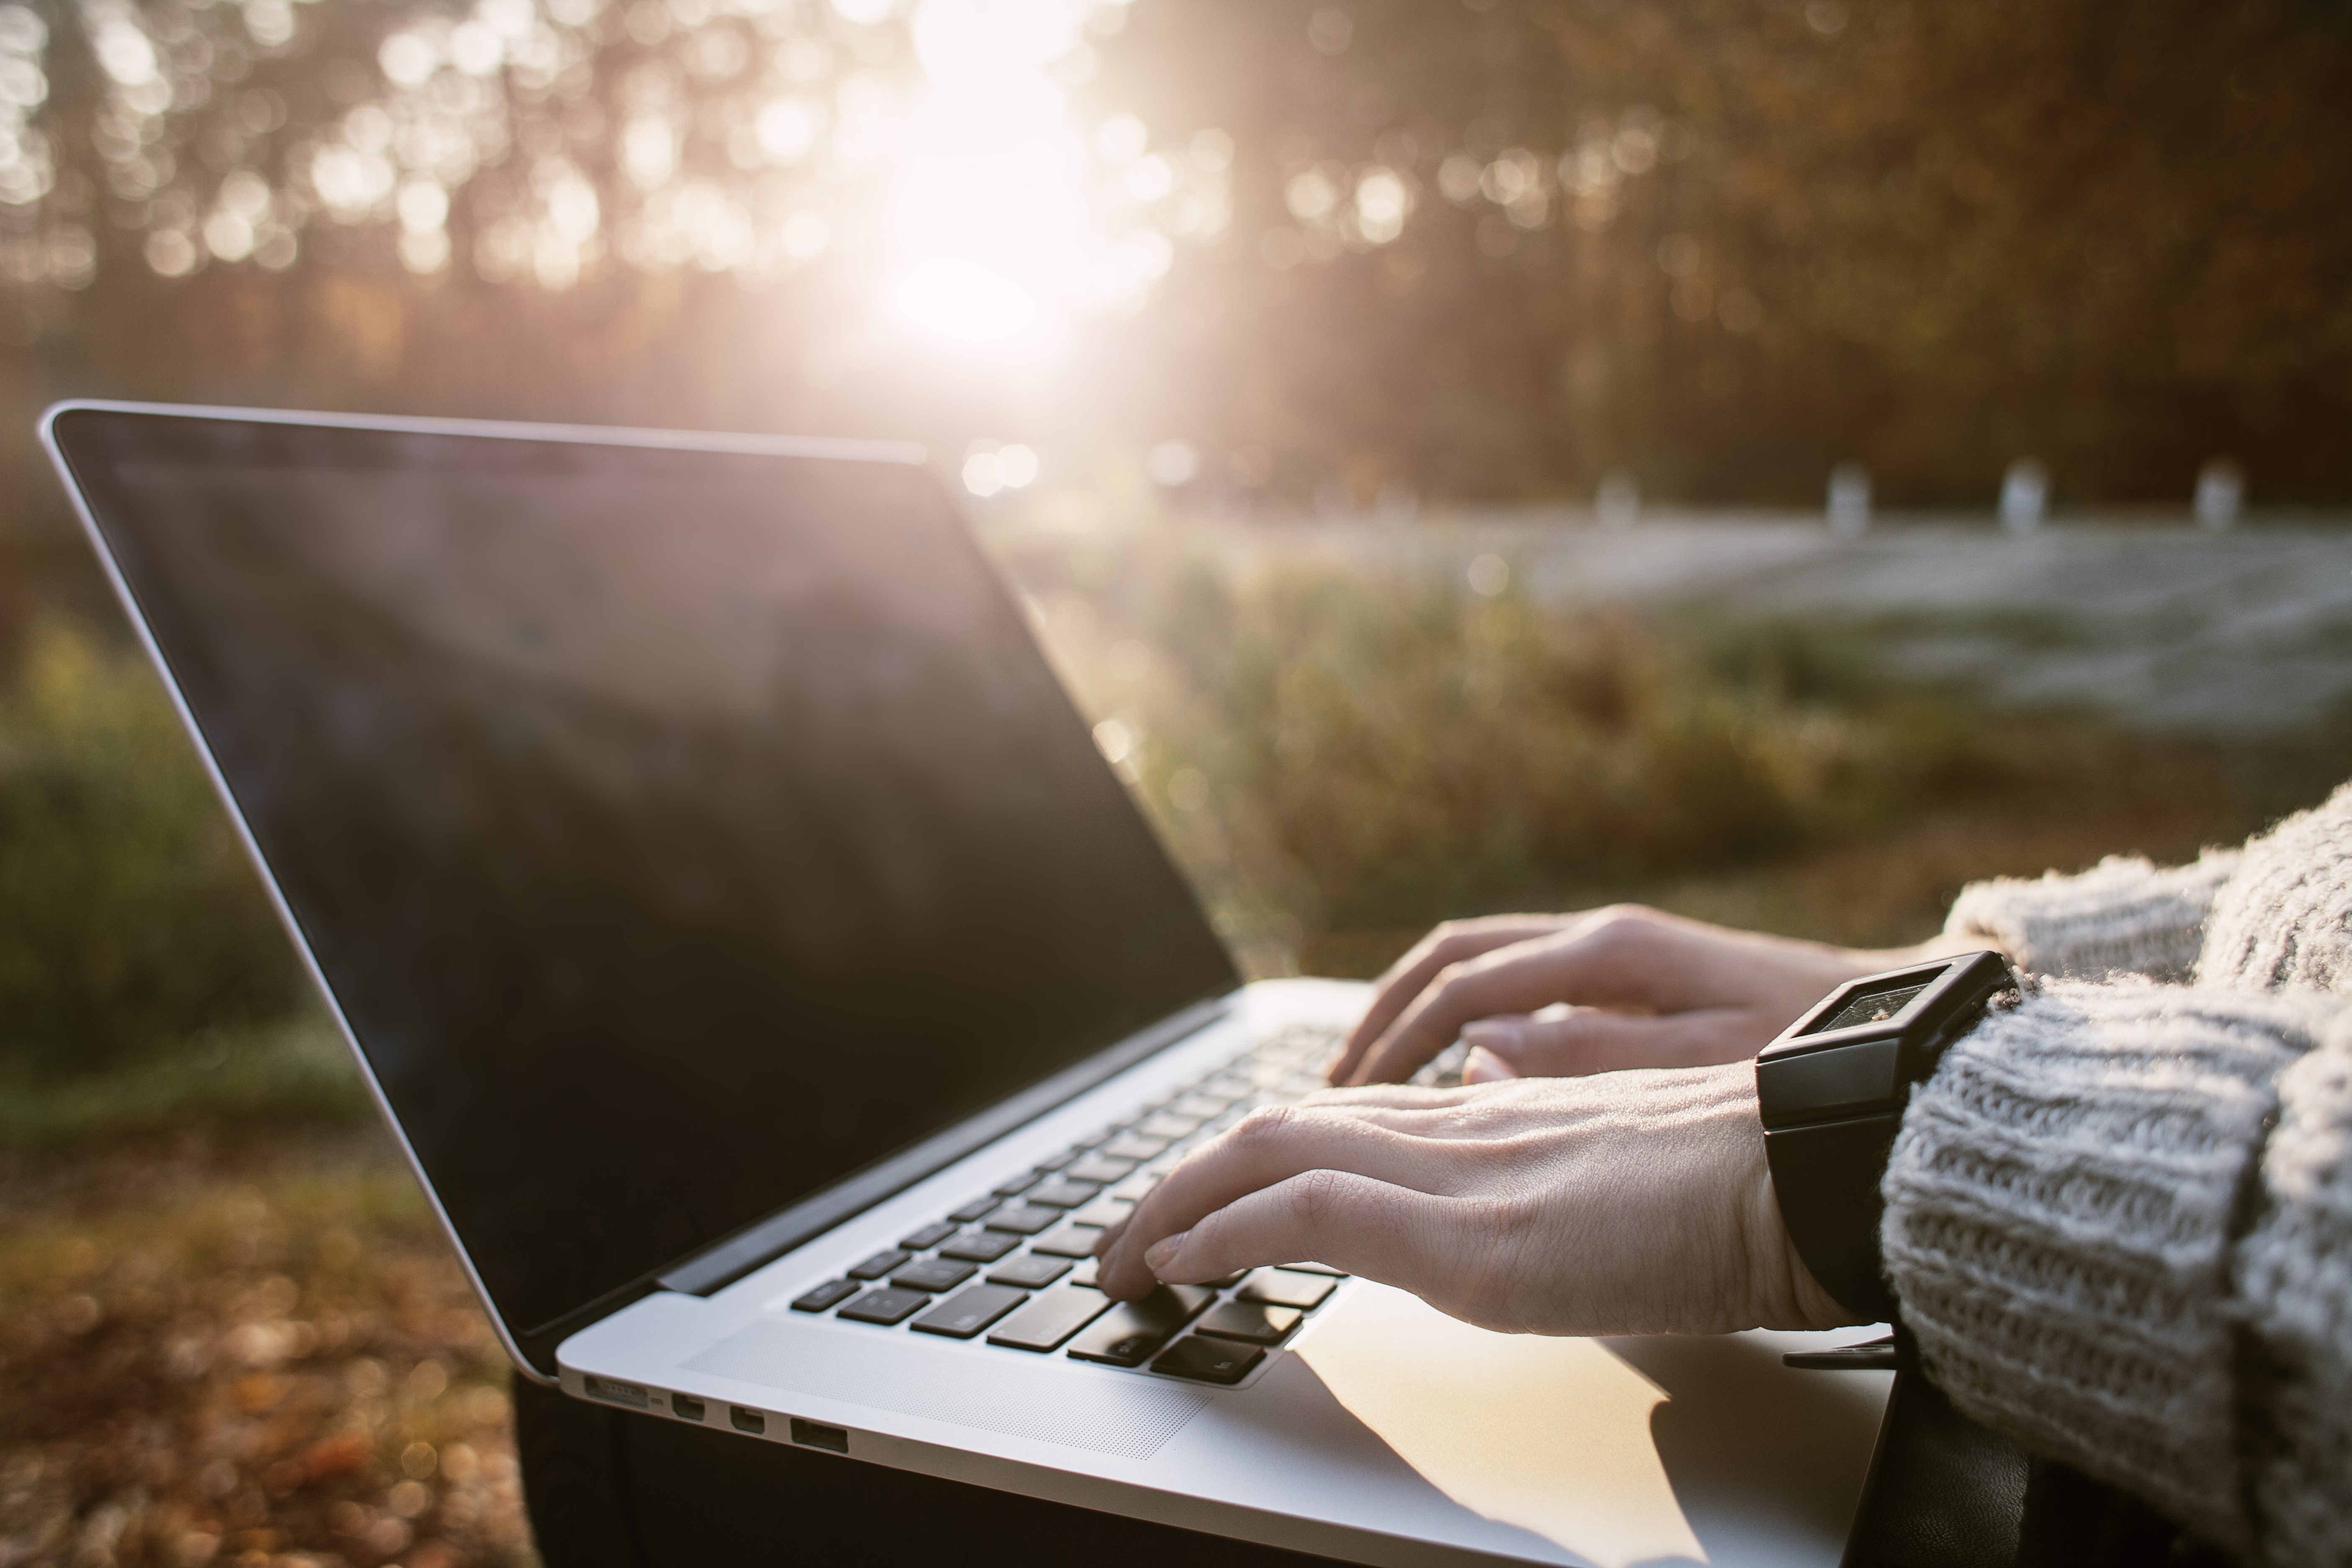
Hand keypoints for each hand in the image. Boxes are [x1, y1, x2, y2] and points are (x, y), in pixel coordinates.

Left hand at [1094, 1068, 1856, 1334]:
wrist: (1815, 1175)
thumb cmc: (1741, 1187)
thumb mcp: (1616, 1177)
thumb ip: (1541, 1164)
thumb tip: (1490, 1164)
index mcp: (1494, 1122)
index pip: (1335, 1121)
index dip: (1251, 1156)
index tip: (1200, 1201)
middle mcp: (1460, 1134)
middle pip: (1278, 1128)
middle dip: (1183, 1182)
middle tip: (1126, 1238)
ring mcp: (1461, 1179)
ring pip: (1271, 1155)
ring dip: (1176, 1206)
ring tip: (1122, 1258)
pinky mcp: (1474, 1239)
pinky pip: (1311, 1216)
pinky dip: (1228, 1235)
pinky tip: (1182, 1264)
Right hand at [1327, 905, 1963, 1085]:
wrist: (1902, 1045)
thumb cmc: (1811, 1067)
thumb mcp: (1702, 1068)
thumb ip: (1589, 1057)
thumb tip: (1476, 1052)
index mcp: (1609, 954)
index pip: (1460, 987)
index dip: (1392, 1041)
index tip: (1344, 1099)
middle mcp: (1600, 938)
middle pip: (1451, 958)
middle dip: (1381, 1019)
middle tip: (1331, 1090)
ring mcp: (1615, 952)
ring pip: (1478, 962)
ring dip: (1414, 1013)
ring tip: (1369, 1078)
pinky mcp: (1633, 976)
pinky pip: (1515, 981)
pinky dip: (1462, 1016)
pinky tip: (1452, 1067)